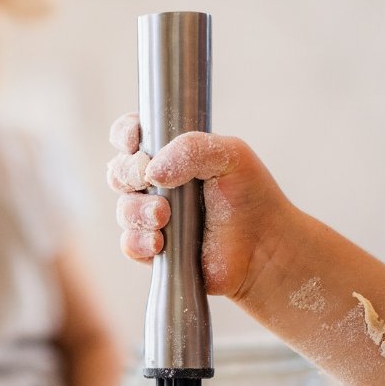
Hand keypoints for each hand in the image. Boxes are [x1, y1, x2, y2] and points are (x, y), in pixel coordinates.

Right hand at [106, 113, 289, 299]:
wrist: (265, 247)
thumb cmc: (251, 196)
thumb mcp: (230, 155)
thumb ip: (191, 148)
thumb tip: (151, 170)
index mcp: (171, 154)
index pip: (132, 137)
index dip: (125, 136)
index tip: (135, 142)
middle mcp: (157, 184)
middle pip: (119, 173)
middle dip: (128, 174)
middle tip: (149, 179)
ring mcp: (153, 218)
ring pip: (123, 209)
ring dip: (137, 211)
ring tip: (163, 216)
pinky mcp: (155, 250)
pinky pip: (129, 244)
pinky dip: (139, 241)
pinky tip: (160, 242)